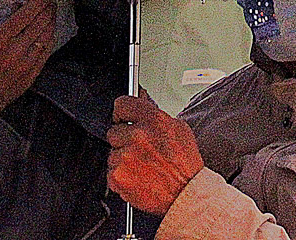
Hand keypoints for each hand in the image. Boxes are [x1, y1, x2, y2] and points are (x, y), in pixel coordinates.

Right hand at [0, 0, 53, 113]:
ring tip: (52, 14)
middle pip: (40, 22)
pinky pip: (46, 52)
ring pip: (46, 36)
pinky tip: (51, 33)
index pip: (25, 15)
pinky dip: (50, 39)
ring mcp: (26, 62)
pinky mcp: (32, 73)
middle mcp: (15, 49)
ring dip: (52, 22)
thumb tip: (5, 12)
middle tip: (50, 2)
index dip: (37, 3)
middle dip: (48, 9)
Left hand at [107, 92, 205, 215]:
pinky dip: (121, 176)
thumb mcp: (178, 129)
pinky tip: (137, 177)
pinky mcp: (117, 176)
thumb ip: (156, 115)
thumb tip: (140, 102)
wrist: (185, 193)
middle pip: (113, 131)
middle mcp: (138, 136)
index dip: (122, 113)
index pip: (122, 104)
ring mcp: (125, 157)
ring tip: (141, 166)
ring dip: (122, 159)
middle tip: (139, 150)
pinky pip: (110, 171)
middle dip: (123, 140)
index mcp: (154, 121)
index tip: (122, 118)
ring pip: (112, 153)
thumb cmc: (184, 164)